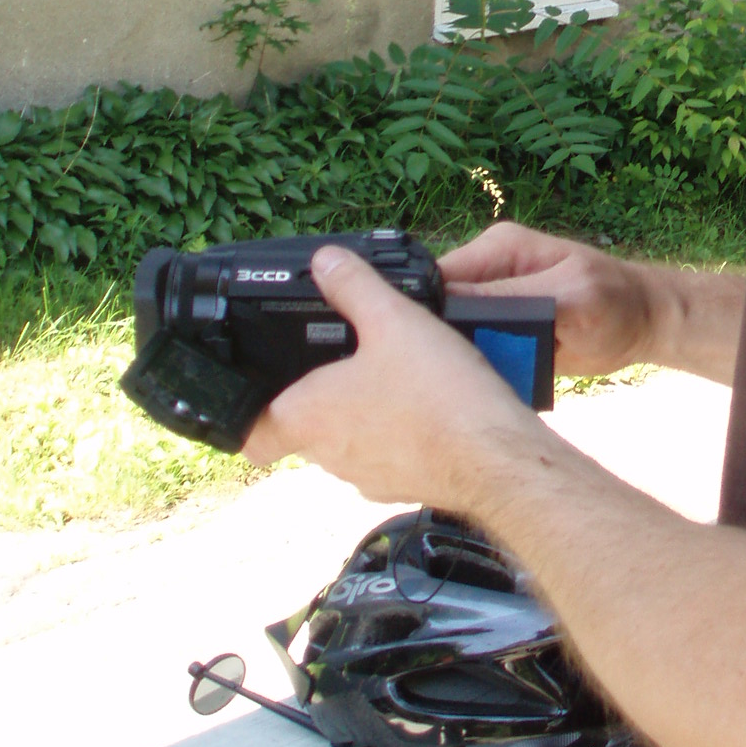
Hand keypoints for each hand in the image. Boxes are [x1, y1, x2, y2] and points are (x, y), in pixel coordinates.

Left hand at [243, 245, 532, 508]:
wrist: (498, 458)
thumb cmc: (438, 394)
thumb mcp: (394, 318)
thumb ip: (353, 285)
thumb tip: (324, 260)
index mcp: (309, 416)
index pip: (250, 434)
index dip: (247, 412)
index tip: (259, 388)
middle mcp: (329, 455)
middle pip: (304, 429)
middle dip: (319, 398)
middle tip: (344, 361)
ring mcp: (366, 477)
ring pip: (347, 443)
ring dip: (361, 415)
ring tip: (395, 377)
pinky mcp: (404, 486)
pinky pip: (387, 456)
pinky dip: (398, 433)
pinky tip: (427, 406)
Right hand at [440, 222, 663, 379]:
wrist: (643, 322)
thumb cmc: (615, 301)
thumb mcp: (567, 299)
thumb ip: (511, 300)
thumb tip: (450, 304)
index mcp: (497, 248)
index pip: (437, 276)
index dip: (425, 313)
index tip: (428, 351)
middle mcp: (486, 272)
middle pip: (435, 308)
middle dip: (438, 341)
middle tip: (453, 376)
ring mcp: (491, 303)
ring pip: (448, 334)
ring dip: (456, 361)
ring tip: (471, 385)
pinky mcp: (499, 330)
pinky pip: (471, 351)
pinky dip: (475, 370)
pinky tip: (483, 387)